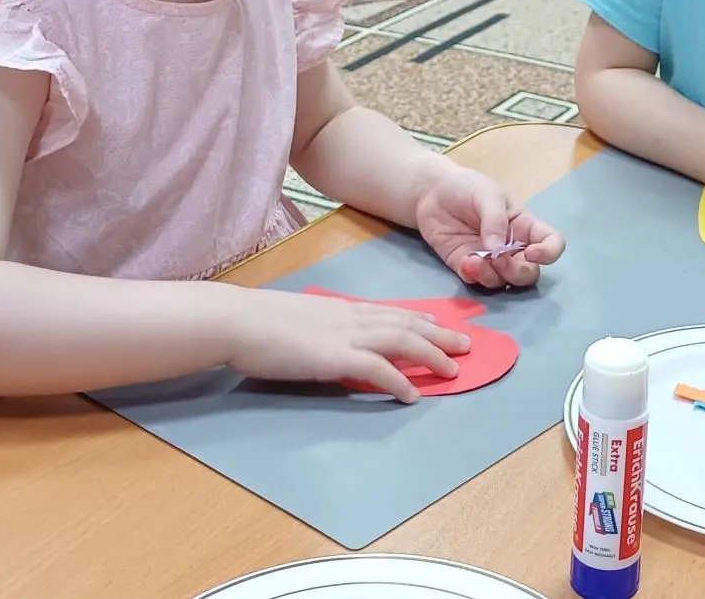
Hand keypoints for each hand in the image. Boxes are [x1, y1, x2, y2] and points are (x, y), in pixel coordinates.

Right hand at [225, 288, 470, 402]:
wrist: (239, 320)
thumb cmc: (258, 322)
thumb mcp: (299, 320)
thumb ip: (322, 328)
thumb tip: (330, 341)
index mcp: (341, 309)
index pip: (390, 312)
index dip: (419, 319)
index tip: (440, 324)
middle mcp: (350, 318)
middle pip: (406, 324)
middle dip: (440, 335)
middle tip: (466, 345)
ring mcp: (345, 335)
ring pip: (401, 341)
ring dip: (432, 355)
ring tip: (454, 370)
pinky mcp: (335, 357)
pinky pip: (377, 368)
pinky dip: (399, 380)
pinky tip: (413, 395)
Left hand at [415, 164, 564, 288]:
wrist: (430, 193)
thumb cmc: (466, 187)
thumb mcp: (486, 194)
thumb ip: (495, 220)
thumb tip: (498, 251)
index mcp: (524, 226)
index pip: (551, 243)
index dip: (549, 253)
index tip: (532, 252)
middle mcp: (512, 247)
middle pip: (530, 272)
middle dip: (518, 272)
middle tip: (498, 259)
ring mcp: (490, 260)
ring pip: (505, 282)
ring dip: (494, 276)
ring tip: (475, 260)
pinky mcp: (467, 267)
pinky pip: (478, 282)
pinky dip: (475, 277)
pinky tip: (466, 263)